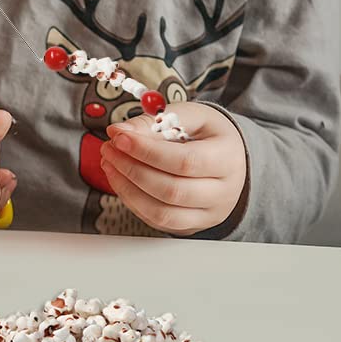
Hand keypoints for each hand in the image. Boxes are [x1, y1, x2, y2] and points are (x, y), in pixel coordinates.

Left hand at [96, 103, 245, 236]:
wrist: (231, 159)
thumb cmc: (209, 135)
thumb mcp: (191, 116)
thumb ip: (157, 121)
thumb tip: (122, 131)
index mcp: (227, 159)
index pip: (185, 162)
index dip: (147, 151)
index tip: (119, 136)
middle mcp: (223, 192)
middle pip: (172, 191)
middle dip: (131, 169)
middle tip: (109, 148)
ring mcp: (208, 214)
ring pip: (162, 213)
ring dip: (127, 188)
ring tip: (110, 163)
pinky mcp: (191, 225)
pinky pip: (157, 221)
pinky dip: (132, 201)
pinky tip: (120, 179)